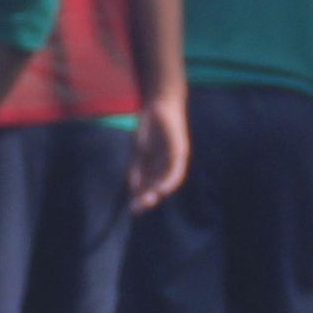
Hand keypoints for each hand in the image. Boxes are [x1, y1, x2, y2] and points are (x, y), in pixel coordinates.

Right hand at [129, 94, 192, 214]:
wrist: (159, 104)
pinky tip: (160, 189)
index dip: (142, 198)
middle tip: (138, 209)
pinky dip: (168, 181)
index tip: (133, 209)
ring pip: (168, 181)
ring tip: (147, 202)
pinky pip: (175, 170)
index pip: (151, 186)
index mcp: (159, 165)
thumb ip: (136, 169)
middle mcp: (169, 165)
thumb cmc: (149, 127)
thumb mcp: (138, 151)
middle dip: (148, 198)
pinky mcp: (180, 152)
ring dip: (157, 192)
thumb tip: (133, 189)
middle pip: (159, 186)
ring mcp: (175, 159)